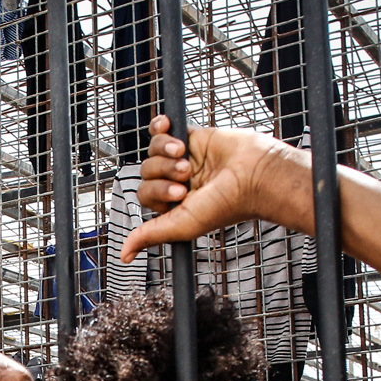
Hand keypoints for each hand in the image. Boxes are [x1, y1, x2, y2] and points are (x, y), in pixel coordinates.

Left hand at [120, 115, 297, 262]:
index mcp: (174, 205)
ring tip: (187, 156)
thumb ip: (150, 236)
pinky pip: (162, 130)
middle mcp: (177, 183)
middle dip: (164, 172)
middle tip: (188, 175)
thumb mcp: (183, 226)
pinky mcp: (193, 138)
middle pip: (147, 172)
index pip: (146, 194)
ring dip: (166, 152)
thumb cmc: (227, 204)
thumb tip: (124, 256)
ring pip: (154, 151)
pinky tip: (164, 125)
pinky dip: (159, 127)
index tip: (182, 192)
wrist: (255, 173)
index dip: (158, 190)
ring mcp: (184, 159)